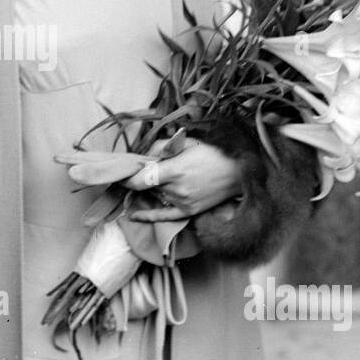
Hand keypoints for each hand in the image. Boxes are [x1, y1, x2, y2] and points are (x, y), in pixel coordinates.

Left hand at [123, 137, 243, 222]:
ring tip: (170, 176)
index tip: (119, 174)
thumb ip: (160, 147)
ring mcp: (182, 202)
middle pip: (148, 186)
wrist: (240, 172)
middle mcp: (176, 189)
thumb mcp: (186, 143)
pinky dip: (146, 215)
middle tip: (147, 168)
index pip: (139, 179)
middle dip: (144, 177)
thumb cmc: (214, 153)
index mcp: (174, 170)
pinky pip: (163, 216)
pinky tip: (132, 215)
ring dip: (155, 187)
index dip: (126, 178)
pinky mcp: (189, 211)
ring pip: (157, 195)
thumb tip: (143, 156)